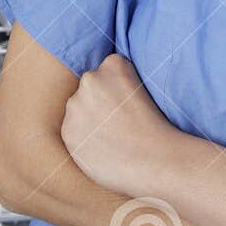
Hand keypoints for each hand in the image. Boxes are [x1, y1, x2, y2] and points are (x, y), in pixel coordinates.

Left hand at [62, 54, 179, 197]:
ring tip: (113, 136)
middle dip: (100, 100)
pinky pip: (73, 130)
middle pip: (91, 87)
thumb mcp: (148, 87)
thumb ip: (123, 82)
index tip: (130, 101)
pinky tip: (104, 147)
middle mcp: (90, 80)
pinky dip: (84, 138)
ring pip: (79, 109)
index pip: (109, 69)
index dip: (120, 87)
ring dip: (90, 119)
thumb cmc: (158, 128)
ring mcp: (76, 106)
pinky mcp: (67, 131)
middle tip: (121, 120)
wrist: (154, 160)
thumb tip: (109, 92)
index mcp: (114, 64)